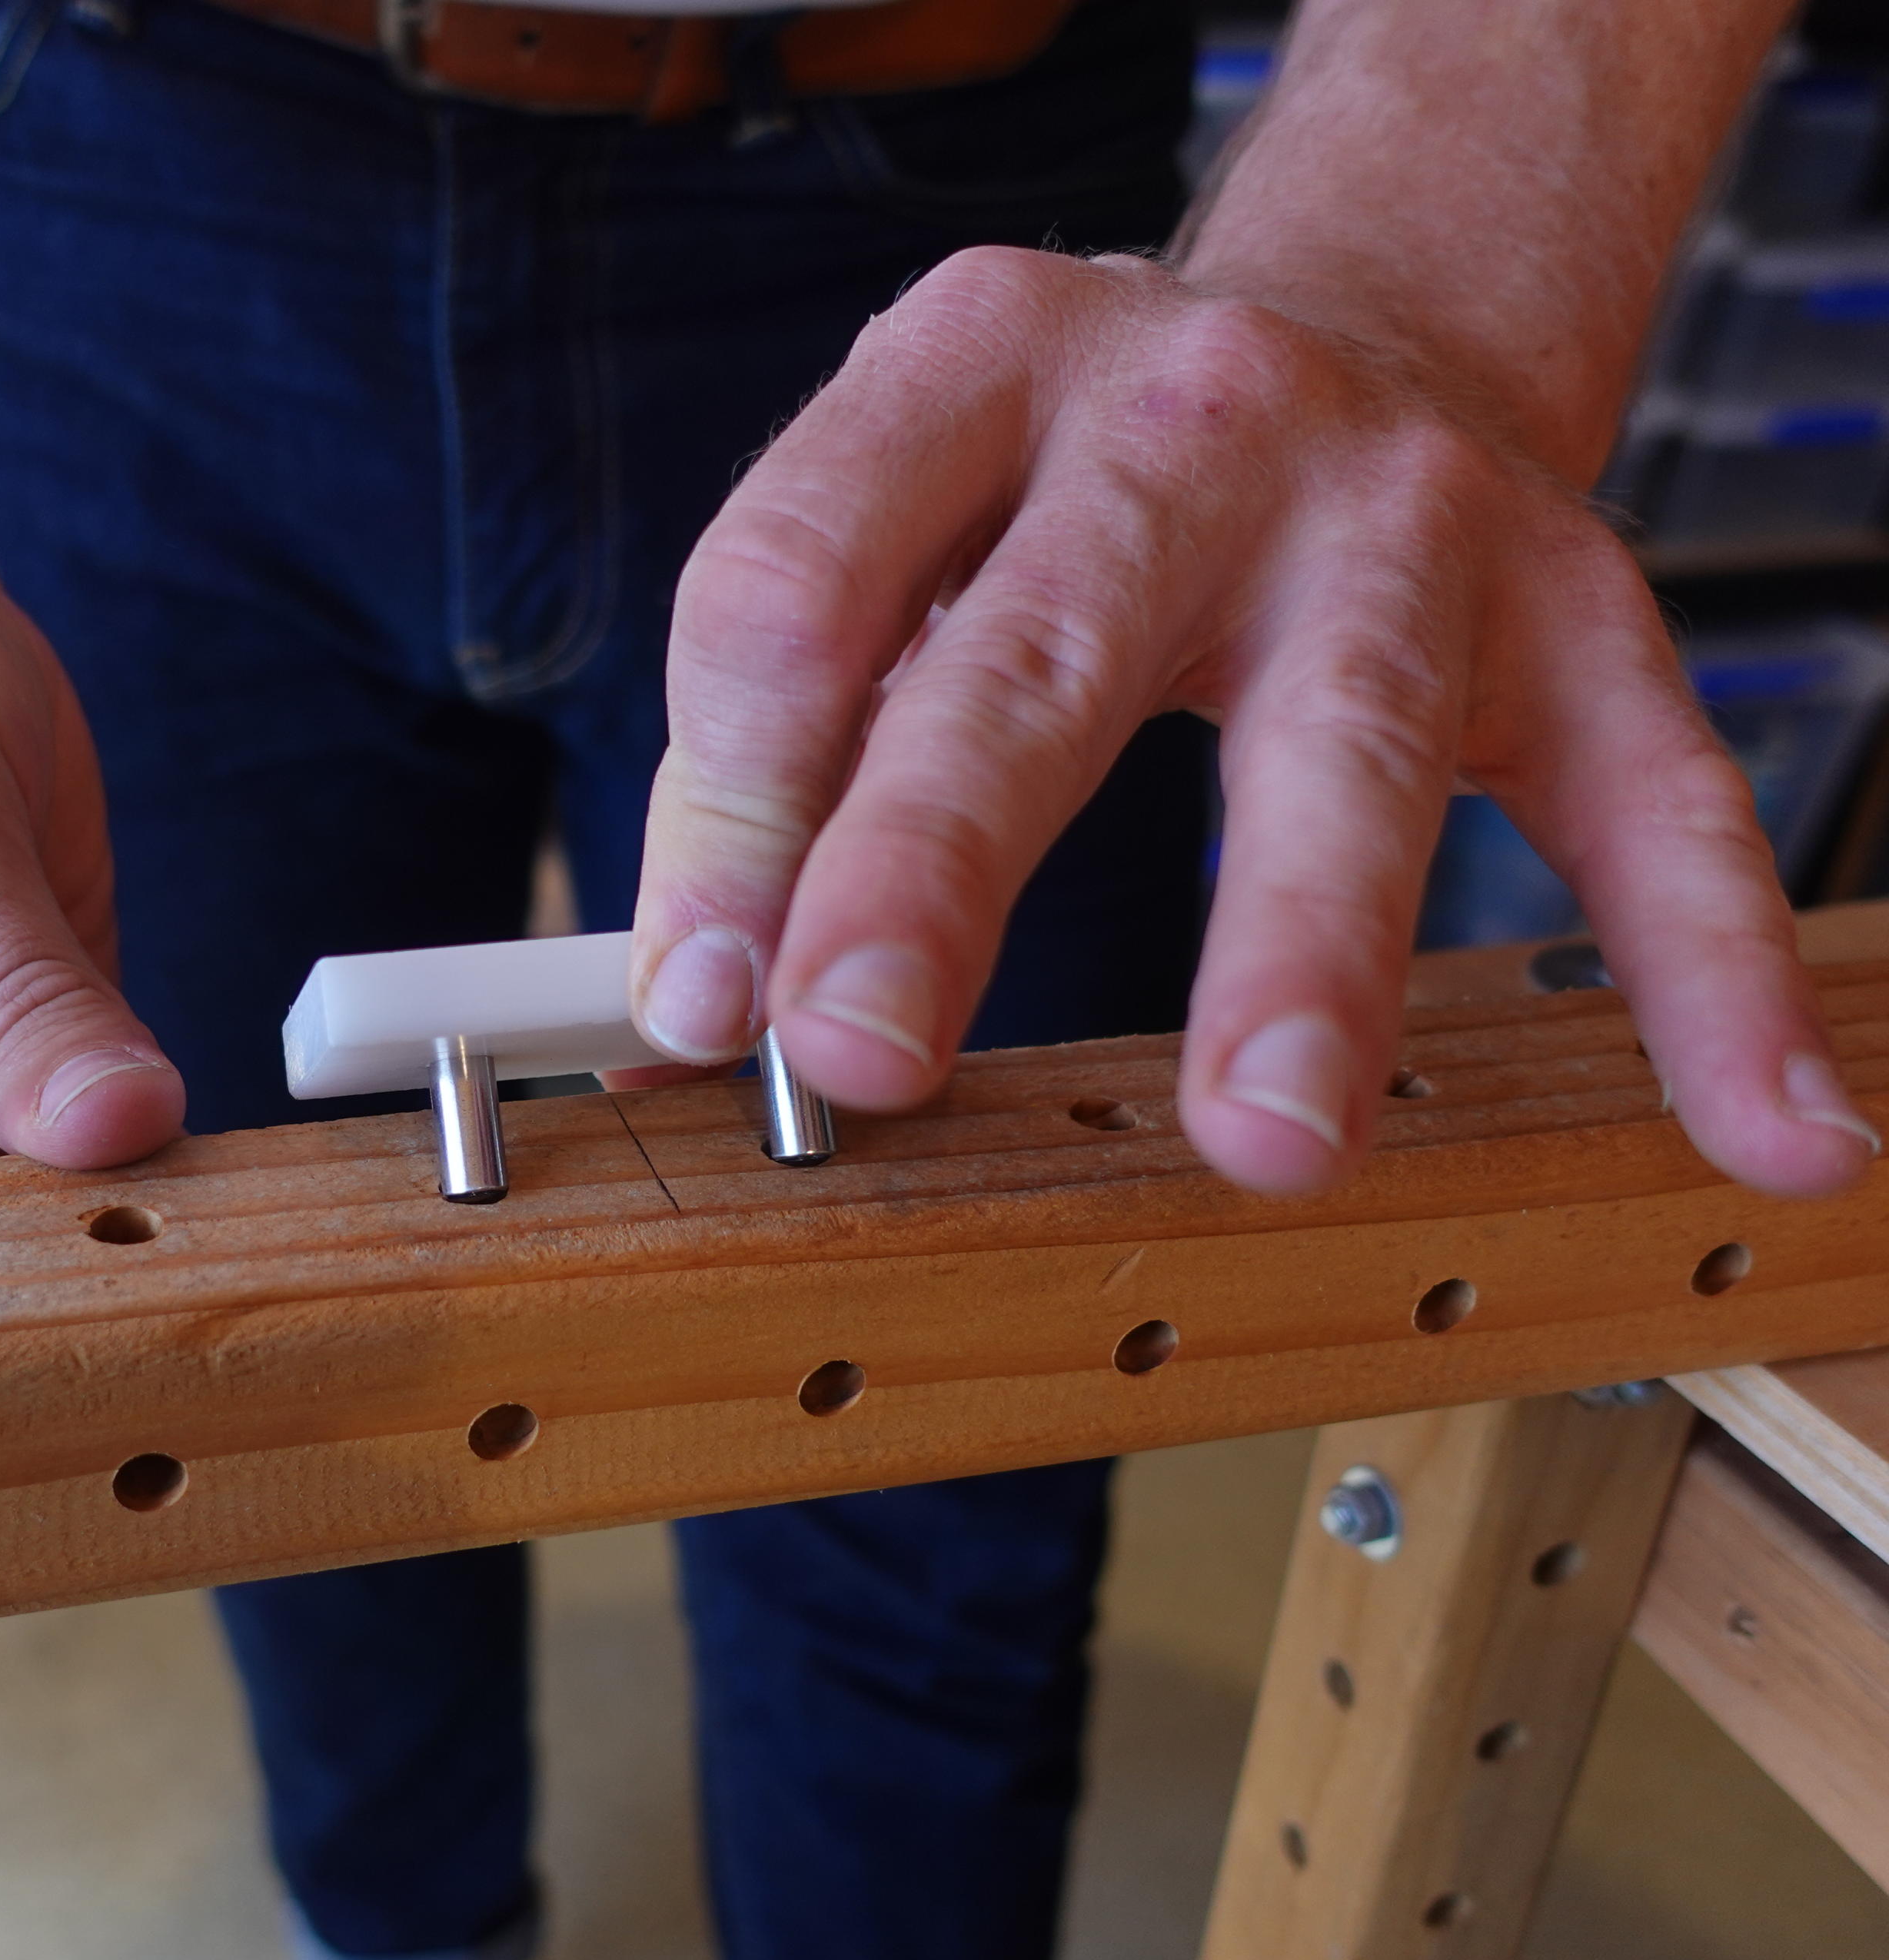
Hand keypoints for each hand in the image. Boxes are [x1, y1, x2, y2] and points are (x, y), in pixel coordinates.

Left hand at [632, 248, 1879, 1199]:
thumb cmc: (1071, 489)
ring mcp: (1397, 511)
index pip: (797, 587)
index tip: (701, 1004)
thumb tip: (697, 1007)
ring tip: (1268, 1134)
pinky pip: (1651, 796)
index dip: (732, 806)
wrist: (1356, 326)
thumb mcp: (902, 537)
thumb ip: (787, 743)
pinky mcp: (1575, 605)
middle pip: (1032, 656)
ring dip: (1303, 946)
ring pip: (1343, 737)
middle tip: (857, 1054)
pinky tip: (1762, 1125)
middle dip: (931, 864)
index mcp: (967, 372)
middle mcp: (1182, 423)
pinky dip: (1710, 969)